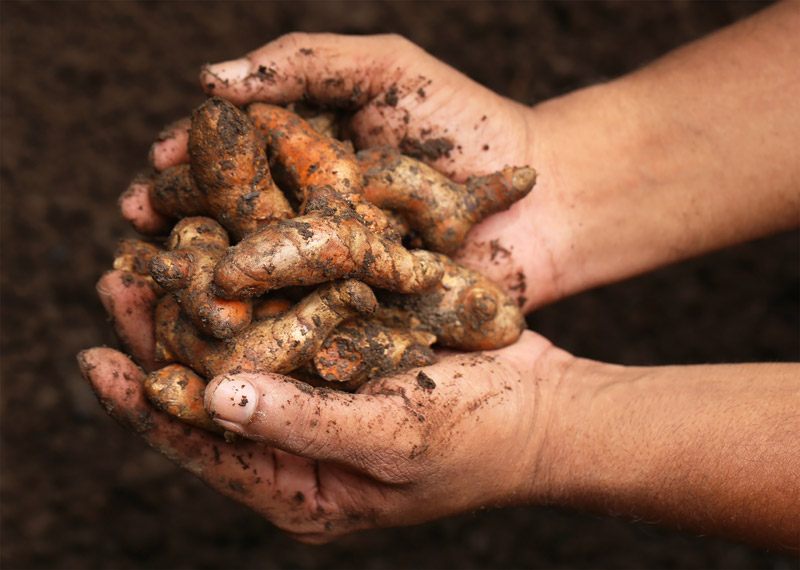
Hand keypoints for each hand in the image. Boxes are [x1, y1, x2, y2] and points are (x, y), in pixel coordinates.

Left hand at [81, 270, 567, 541]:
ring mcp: (322, 397)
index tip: (97, 359)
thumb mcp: (394, 437)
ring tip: (155, 258)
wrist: (547, 409)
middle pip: (208, 393)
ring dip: (201, 306)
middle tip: (117, 282)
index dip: (146, 404)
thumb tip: (214, 399)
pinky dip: (257, 290)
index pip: (204, 449)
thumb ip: (304, 422)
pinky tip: (231, 249)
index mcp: (301, 487)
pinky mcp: (346, 356)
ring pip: (242, 350)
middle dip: (161, 342)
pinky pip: (286, 323)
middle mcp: (299, 445)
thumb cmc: (482, 441)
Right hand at [122, 33, 562, 309]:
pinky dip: (265, 327)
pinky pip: (303, 320)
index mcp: (304, 156)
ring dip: (208, 282)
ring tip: (164, 285)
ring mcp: (332, 267)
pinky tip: (224, 335)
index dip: (189, 162)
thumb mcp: (386, 68)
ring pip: (257, 275)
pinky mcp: (358, 313)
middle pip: (230, 219)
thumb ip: (305, 60)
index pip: (230, 159)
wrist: (545, 196)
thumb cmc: (469, 124)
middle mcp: (308, 212)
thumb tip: (210, 77)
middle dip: (182, 224)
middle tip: (135, 234)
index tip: (154, 165)